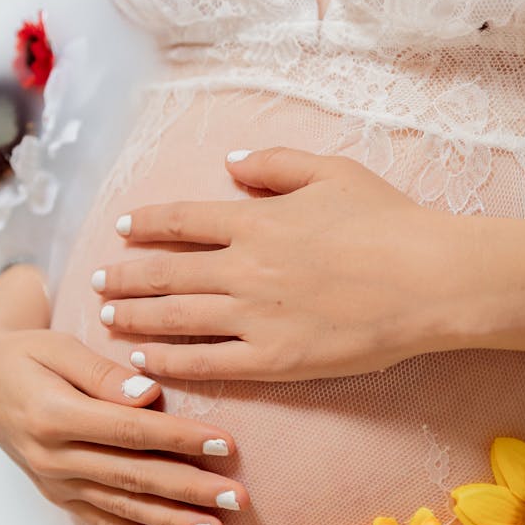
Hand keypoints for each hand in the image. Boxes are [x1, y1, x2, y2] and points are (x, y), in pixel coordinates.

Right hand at [0, 267, 247, 524]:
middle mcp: (54, 458)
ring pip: (125, 506)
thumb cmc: (28, 355)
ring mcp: (57, 483)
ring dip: (174, 521)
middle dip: (192, 490)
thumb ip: (104, 374)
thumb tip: (149, 396)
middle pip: (135, 476)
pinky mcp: (60, 496)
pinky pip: (105, 520)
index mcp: (54, 417)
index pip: (131, 431)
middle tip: (238, 498)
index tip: (227, 444)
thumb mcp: (60, 347)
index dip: (181, 438)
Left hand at [93, 148, 458, 380]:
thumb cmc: (388, 222)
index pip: (181, 221)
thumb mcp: (333, 171)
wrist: (427, 280)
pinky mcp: (273, 360)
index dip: (145, 225)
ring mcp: (254, 316)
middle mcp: (243, 267)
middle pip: (166, 272)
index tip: (122, 230)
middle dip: (125, 276)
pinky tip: (145, 358)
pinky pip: (207, 362)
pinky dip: (170, 360)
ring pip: (176, 318)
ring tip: (108, 317)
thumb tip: (230, 162)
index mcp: (256, 219)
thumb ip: (276, 164)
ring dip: (135, 316)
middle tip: (97, 280)